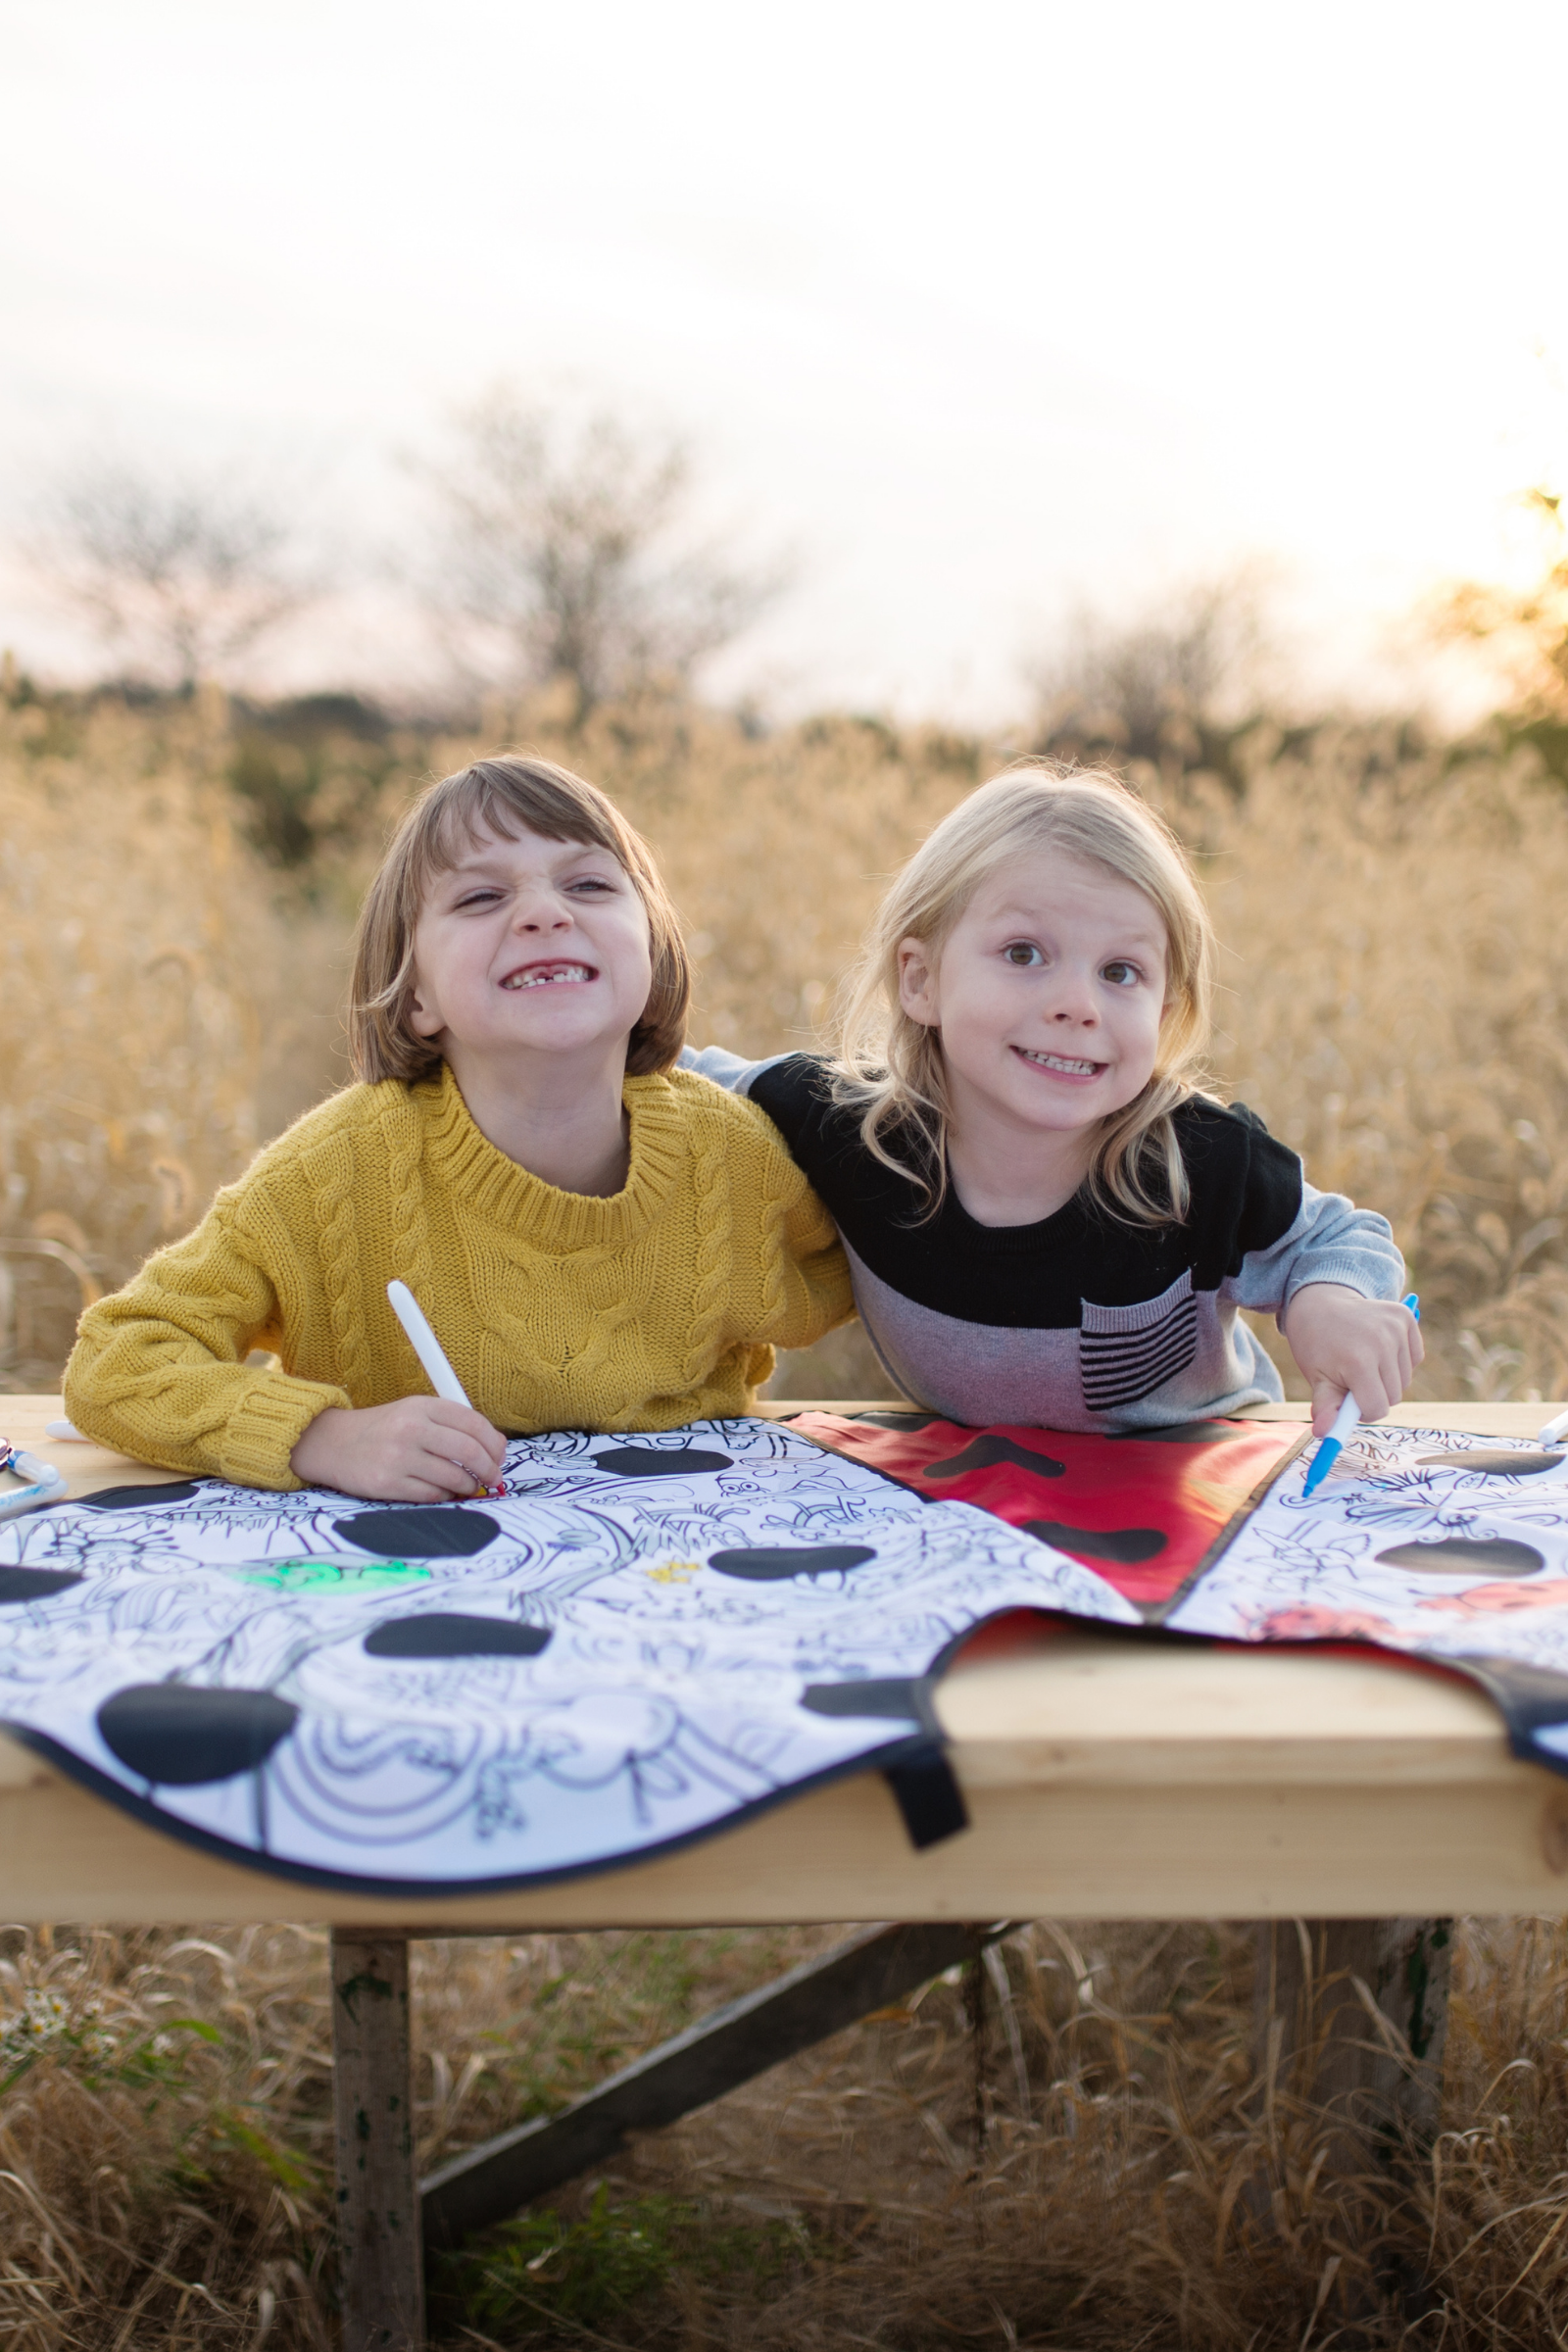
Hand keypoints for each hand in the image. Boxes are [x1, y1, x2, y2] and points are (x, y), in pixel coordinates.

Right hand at [289, 1398, 507, 1500]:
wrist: (333, 1443)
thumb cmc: (384, 1430)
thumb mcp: (415, 1412)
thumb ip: (451, 1424)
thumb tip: (495, 1448)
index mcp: (421, 1406)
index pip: (474, 1424)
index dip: (495, 1444)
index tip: (500, 1456)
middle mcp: (410, 1428)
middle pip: (469, 1451)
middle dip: (490, 1469)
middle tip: (494, 1477)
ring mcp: (398, 1457)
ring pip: (454, 1476)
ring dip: (470, 1486)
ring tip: (471, 1487)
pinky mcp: (387, 1483)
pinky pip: (432, 1495)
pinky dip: (446, 1496)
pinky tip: (446, 1492)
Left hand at [1279, 1283, 1423, 1436]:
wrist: (1321, 1304)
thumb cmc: (1317, 1346)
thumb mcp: (1317, 1378)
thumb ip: (1326, 1407)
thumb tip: (1325, 1434)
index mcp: (1358, 1361)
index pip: (1377, 1408)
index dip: (1363, 1411)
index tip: (1350, 1402)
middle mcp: (1382, 1342)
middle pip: (1393, 1397)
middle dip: (1374, 1395)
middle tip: (1353, 1378)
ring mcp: (1396, 1327)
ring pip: (1405, 1380)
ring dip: (1387, 1379)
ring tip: (1364, 1360)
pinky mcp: (1406, 1318)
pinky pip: (1414, 1359)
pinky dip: (1399, 1361)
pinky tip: (1379, 1347)